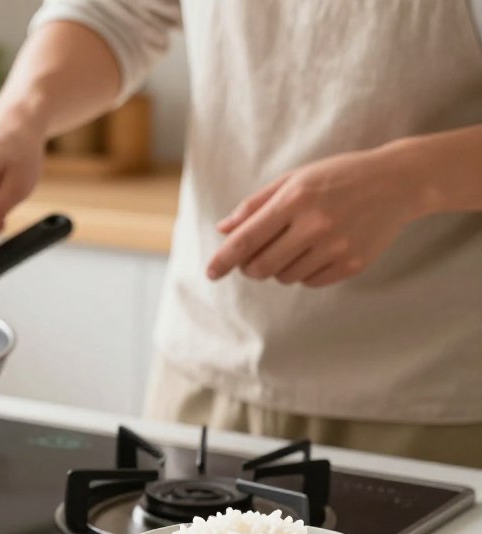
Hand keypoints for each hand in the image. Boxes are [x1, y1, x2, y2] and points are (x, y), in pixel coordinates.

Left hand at [207, 146, 424, 286]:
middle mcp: (315, 225)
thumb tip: (223, 230)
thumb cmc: (338, 176)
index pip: (246, 240)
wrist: (398, 182)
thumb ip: (256, 205)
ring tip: (296, 244)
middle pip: (261, 267)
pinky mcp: (352, 264)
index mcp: (295, 199)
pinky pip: (310, 282)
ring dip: (279, 268)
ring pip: (284, 277)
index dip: (223, 260)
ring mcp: (336, 247)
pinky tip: (318, 251)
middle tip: (254, 258)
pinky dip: (304, 273)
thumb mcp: (295, 178)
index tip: (210, 273)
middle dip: (250, 267)